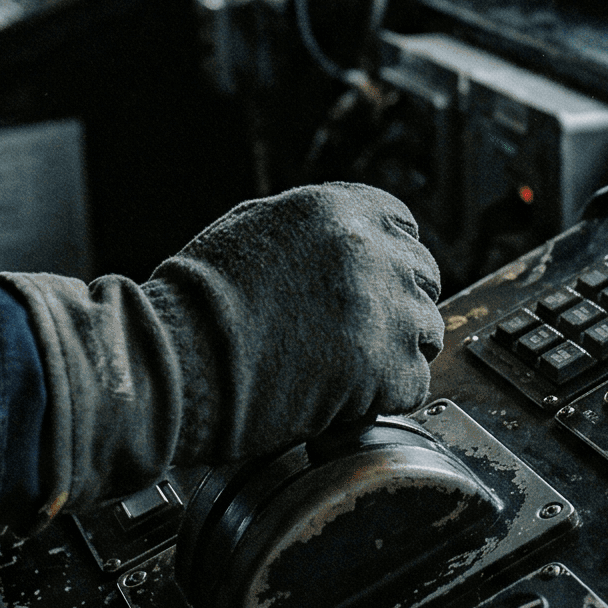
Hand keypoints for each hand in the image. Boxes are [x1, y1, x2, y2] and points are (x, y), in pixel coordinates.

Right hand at [146, 182, 442, 462]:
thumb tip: (338, 241)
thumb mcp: (254, 226)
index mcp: (340, 209)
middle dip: (399, 303)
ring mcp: (384, 309)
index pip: (402, 225)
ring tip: (357, 370)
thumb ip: (311, 228)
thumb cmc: (199, 298)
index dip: (389, 258)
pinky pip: (415, 383)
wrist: (180, 357)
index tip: (378, 284)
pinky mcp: (385, 368)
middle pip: (422, 276)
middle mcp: (372, 250)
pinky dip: (389, 396)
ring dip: (399, 351)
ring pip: (426, 329)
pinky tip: (353, 398)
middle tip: (367, 333)